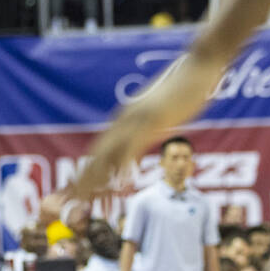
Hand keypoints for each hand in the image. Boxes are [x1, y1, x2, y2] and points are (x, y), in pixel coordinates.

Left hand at [73, 50, 226, 200]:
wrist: (199, 63)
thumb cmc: (185, 86)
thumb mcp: (161, 112)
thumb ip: (148, 127)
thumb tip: (143, 141)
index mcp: (125, 119)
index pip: (99, 151)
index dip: (87, 173)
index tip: (79, 193)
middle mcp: (124, 120)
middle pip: (96, 156)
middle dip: (83, 183)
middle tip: (71, 204)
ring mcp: (135, 120)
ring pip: (108, 157)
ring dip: (99, 184)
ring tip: (91, 207)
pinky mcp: (150, 120)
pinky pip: (131, 150)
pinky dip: (123, 170)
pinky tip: (120, 189)